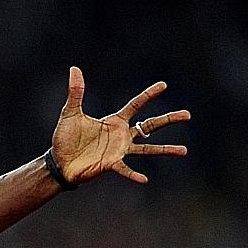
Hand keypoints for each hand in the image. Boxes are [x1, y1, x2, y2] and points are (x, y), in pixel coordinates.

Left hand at [50, 66, 189, 185]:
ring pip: (147, 149)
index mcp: (114, 121)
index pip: (135, 105)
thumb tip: (74, 69)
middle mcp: (121, 136)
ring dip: (165, 149)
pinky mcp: (110, 164)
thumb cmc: (65, 139)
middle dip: (168, 120)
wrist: (59, 162)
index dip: (148, 95)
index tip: (163, 85)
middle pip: (150, 126)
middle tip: (188, 115)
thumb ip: (76, 92)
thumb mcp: (71, 113)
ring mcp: (118, 151)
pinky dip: (133, 174)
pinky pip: (125, 169)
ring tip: (184, 151)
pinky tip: (144, 179)